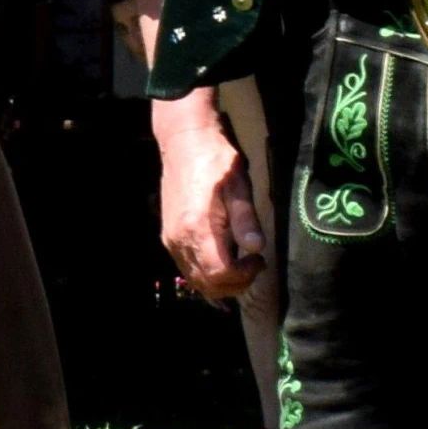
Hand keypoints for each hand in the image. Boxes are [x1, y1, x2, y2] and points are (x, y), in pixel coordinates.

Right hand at [153, 86, 265, 300]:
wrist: (184, 144)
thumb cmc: (216, 162)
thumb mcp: (238, 187)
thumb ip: (246, 219)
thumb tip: (257, 247)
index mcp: (197, 228)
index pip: (220, 273)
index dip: (243, 275)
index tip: (259, 259)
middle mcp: (179, 240)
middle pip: (207, 283)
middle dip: (235, 284)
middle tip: (254, 266)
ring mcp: (171, 240)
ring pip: (195, 280)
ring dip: (221, 283)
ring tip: (241, 265)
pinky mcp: (168, 237)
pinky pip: (187, 268)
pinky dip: (206, 276)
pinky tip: (222, 264)